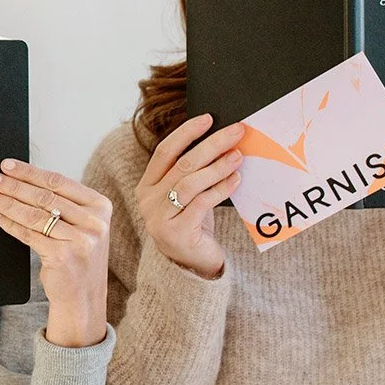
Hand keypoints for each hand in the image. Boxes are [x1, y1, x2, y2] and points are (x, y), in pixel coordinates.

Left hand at [0, 158, 110, 347]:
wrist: (84, 297)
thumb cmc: (77, 257)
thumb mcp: (81, 226)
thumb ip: (63, 204)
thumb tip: (23, 180)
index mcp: (100, 206)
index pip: (59, 182)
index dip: (30, 172)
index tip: (7, 165)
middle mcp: (94, 222)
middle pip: (45, 196)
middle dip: (14, 186)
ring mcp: (81, 240)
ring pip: (35, 215)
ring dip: (8, 203)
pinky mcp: (64, 256)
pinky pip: (29, 235)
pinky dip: (10, 224)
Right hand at [136, 114, 242, 279]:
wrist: (191, 266)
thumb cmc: (193, 225)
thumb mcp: (188, 196)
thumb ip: (194, 174)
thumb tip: (222, 141)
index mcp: (146, 186)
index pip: (164, 152)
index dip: (186, 133)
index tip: (209, 118)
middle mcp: (148, 201)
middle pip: (181, 164)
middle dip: (211, 144)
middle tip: (236, 132)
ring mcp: (159, 218)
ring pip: (189, 183)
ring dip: (217, 166)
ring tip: (238, 155)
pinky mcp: (176, 232)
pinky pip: (201, 203)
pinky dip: (220, 188)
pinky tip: (236, 180)